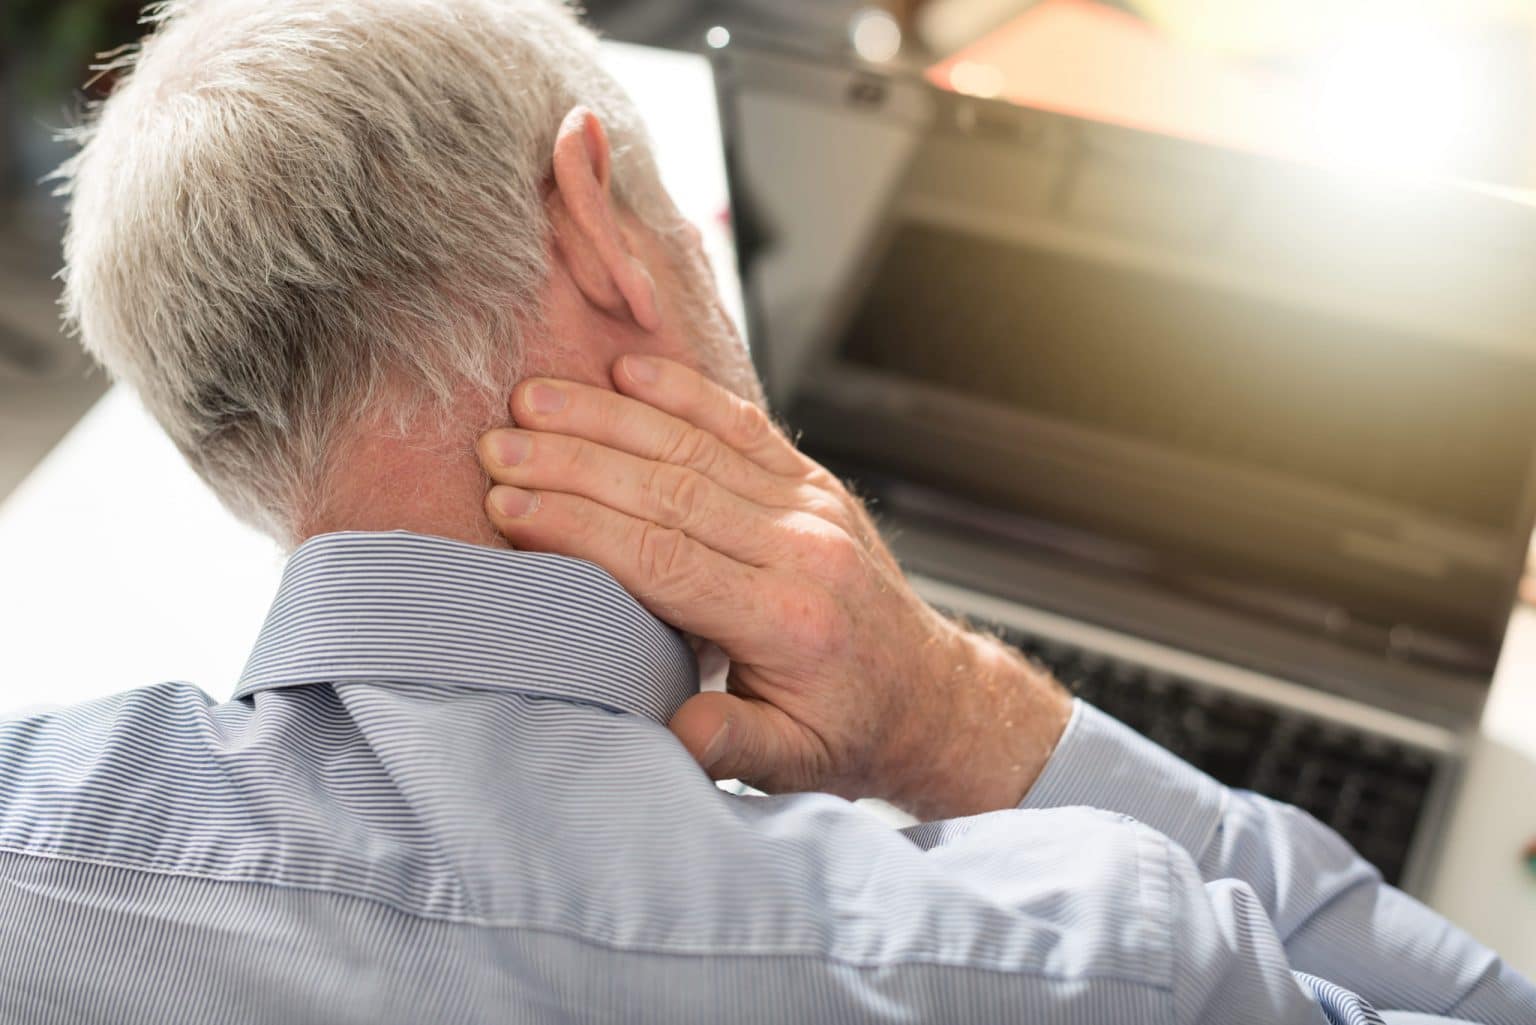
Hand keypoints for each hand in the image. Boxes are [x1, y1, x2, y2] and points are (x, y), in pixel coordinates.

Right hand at [476, 355, 1071, 818]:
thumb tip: (676, 732)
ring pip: (696, 449)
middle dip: (574, 462)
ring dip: (609, 418)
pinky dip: (684, 393)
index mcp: (786, 621)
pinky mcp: (813, 485)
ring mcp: (810, 507)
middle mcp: (801, 551)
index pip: (663, 559)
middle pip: (668, 491)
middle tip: (498, 445)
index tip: (508, 505)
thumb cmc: (848, 731)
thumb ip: (734, 746)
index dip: (580, 529)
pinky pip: (743, 426)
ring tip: (534, 398)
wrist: (929, 695)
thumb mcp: (794, 764)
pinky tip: (628, 370)